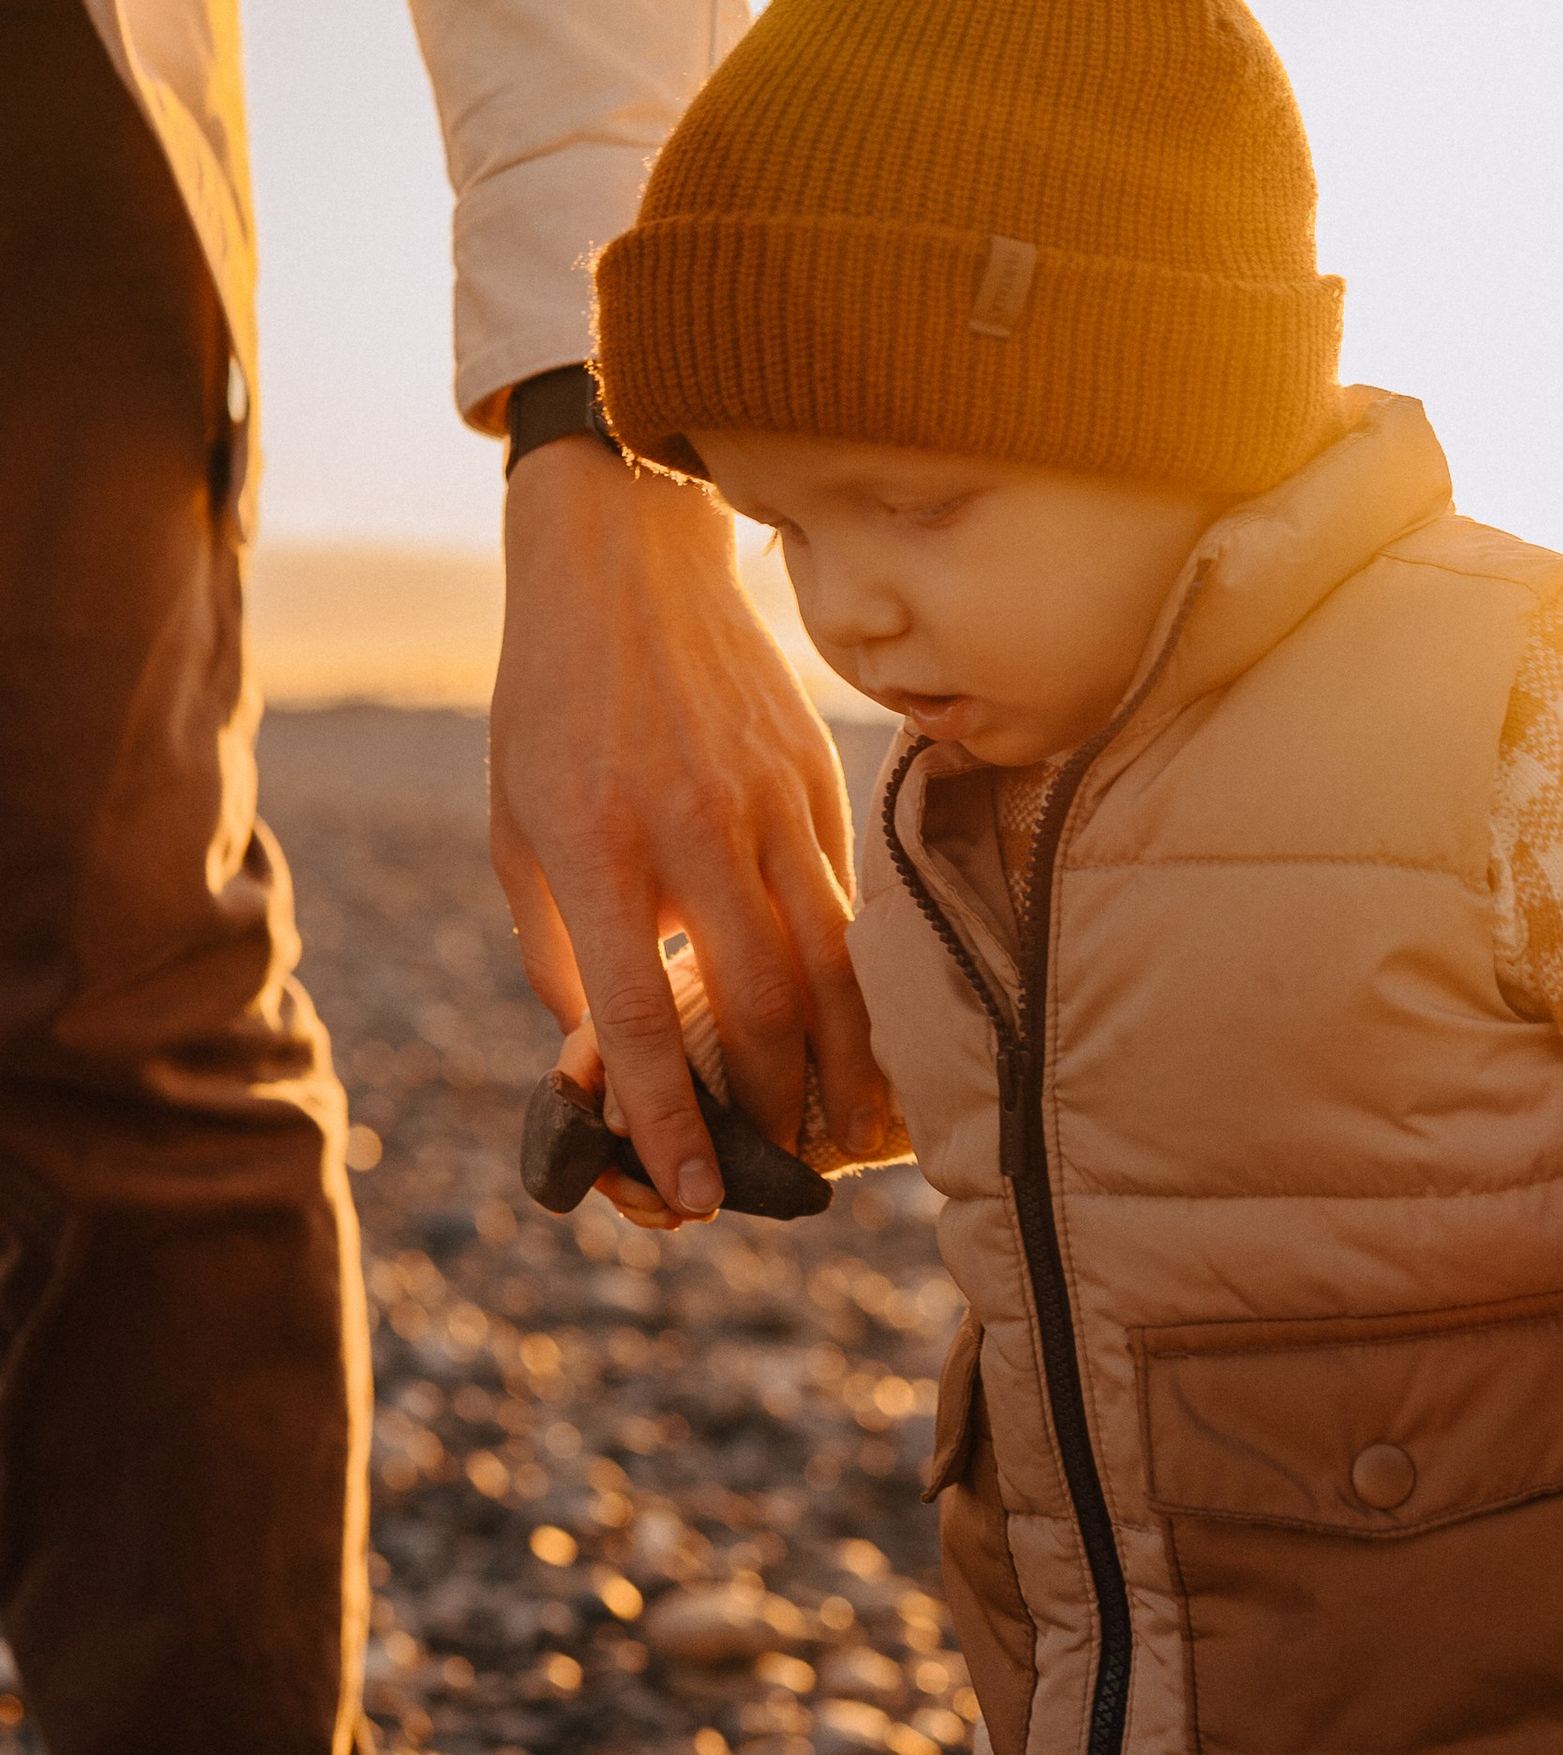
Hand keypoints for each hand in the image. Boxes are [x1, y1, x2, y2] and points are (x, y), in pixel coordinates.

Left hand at [491, 440, 890, 1218]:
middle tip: (782, 1171)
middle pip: (762, 1001)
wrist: (624, 563)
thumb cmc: (550, 705)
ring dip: (844, 1059)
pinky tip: (855, 1022)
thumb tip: (604, 1056)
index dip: (667, 1117)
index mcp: (596, 845)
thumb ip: (558, 951)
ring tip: (850, 1127)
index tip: (695, 1191)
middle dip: (776, 1107)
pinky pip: (847, 896)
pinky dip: (855, 974)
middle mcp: (693, 825)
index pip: (637, 1013)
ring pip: (833, 957)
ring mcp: (770, 796)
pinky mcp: (819, 773)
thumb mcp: (515, 831)